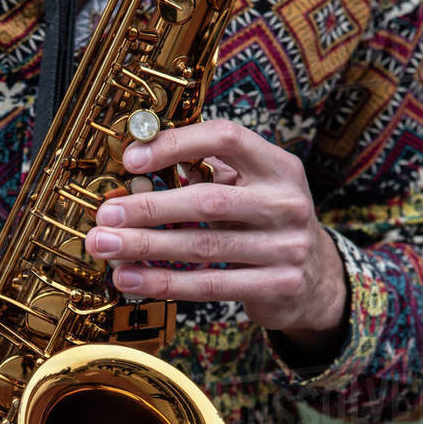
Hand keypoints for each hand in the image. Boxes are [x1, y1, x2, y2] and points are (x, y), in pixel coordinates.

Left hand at [85, 119, 347, 356]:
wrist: (317, 279)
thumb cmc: (266, 224)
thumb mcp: (253, 188)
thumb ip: (208, 175)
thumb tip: (136, 169)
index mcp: (278, 165)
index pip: (225, 138)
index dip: (176, 144)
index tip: (132, 160)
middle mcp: (287, 202)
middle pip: (208, 200)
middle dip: (149, 208)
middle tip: (106, 215)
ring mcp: (287, 246)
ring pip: (204, 246)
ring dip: (147, 248)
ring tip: (105, 247)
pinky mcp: (278, 285)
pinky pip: (210, 284)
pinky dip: (164, 282)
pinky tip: (131, 279)